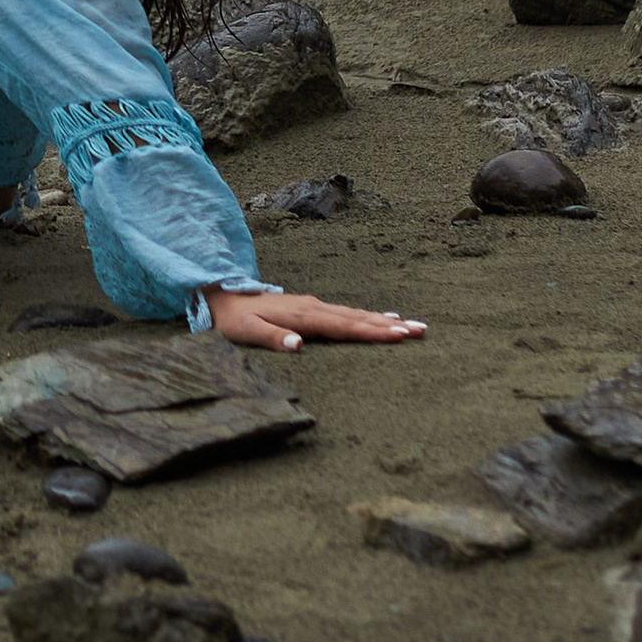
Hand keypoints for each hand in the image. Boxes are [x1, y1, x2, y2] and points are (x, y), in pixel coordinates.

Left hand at [208, 288, 425, 350]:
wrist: (221, 296)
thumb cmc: (233, 320)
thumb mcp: (245, 332)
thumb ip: (272, 339)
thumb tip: (299, 345)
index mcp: (303, 317)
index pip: (344, 327)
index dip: (372, 332)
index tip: (399, 335)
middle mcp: (313, 308)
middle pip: (357, 318)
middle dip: (389, 325)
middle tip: (421, 330)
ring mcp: (314, 306)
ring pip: (356, 314)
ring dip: (384, 320)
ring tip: (412, 325)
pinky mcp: (312, 308)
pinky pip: (347, 314)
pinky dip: (368, 316)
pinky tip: (383, 318)